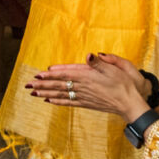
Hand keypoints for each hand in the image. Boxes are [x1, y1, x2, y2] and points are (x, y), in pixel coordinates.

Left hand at [25, 52, 147, 119]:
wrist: (131, 103)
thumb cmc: (125, 83)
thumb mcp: (115, 68)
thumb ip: (100, 62)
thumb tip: (89, 55)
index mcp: (89, 76)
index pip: (66, 74)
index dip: (51, 74)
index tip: (38, 73)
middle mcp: (83, 87)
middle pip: (59, 85)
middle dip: (43, 84)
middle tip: (28, 84)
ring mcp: (84, 97)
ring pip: (61, 94)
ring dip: (46, 93)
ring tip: (33, 92)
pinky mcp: (87, 104)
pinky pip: (68, 102)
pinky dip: (57, 101)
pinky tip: (48, 101)